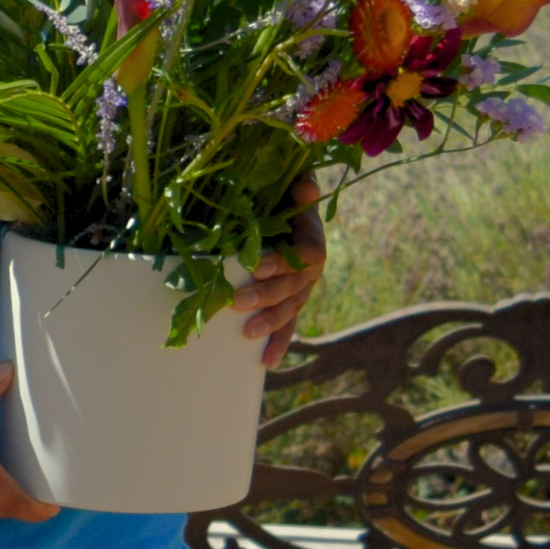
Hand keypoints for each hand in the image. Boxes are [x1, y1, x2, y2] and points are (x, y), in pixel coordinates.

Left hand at [232, 176, 328, 365]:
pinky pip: (288, 325)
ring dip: (271, 323)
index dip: (281, 263)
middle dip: (266, 296)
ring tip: (249, 334)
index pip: (303, 255)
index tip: (255, 268)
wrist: (289, 214)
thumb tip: (306, 187)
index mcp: (312, 243)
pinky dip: (279, 343)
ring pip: (290, 309)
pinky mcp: (291, 303)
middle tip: (238, 302)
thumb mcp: (289, 190)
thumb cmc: (283, 200)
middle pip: (292, 287)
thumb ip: (300, 190)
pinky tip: (267, 361)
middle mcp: (311, 271)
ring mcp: (302, 290)